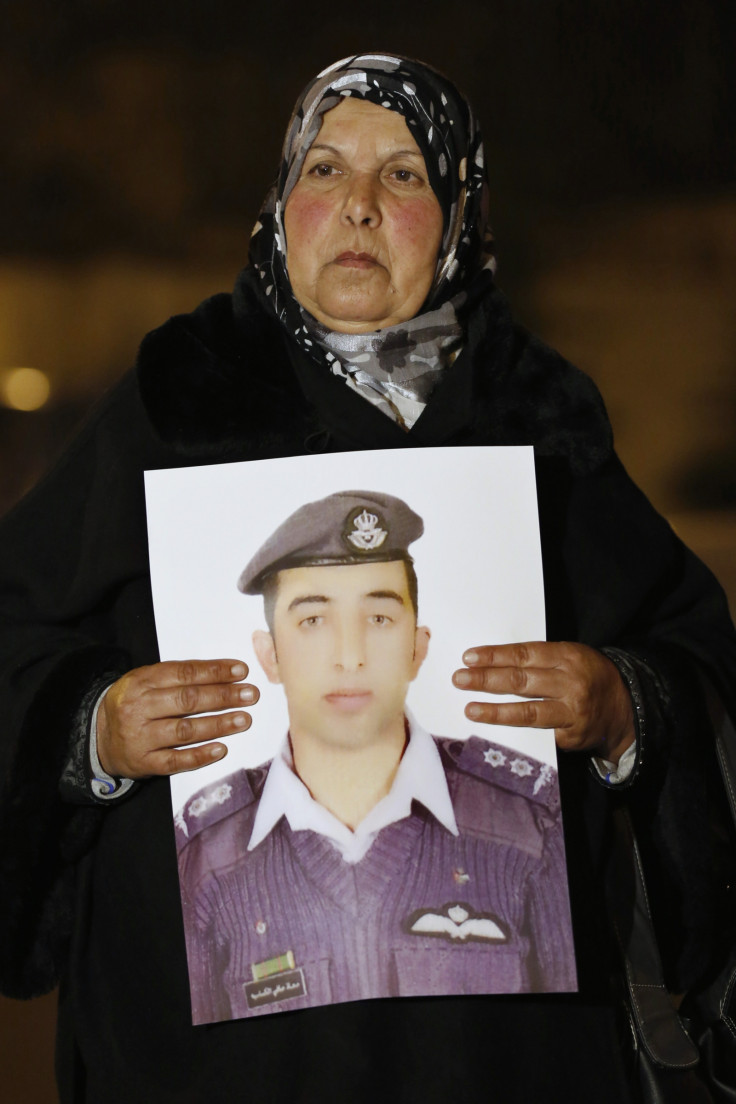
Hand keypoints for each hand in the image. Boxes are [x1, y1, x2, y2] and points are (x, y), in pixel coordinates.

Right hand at [96, 659, 259, 777]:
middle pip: (187, 700)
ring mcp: (140, 737)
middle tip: (251, 695)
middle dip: (223, 696)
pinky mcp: (143, 763)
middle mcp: (138, 708)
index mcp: (141, 681)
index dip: (214, 671)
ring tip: (244, 719)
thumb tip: (224, 672)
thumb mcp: (146, 682)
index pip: (183, 673)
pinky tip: (221, 749)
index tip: (241, 671)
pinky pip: (175, 761)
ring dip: (218, 725)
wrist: (99, 737)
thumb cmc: (134, 704)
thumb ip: (179, 677)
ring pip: (184, 730)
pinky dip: (200, 756)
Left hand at [452, 641, 634, 763]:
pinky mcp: (571, 736)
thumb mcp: (571, 658)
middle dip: (486, 680)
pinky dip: (514, 731)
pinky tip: (492, 731)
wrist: (625, 709)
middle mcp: (571, 684)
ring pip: (528, 712)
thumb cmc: (587, 676)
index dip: (495, 656)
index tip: (469, 658)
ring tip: (470, 709)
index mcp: (569, 657)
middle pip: (522, 681)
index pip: (525, 654)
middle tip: (459, 679)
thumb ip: (540, 659)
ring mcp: (572, 712)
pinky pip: (538, 734)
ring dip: (495, 711)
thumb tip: (493, 662)